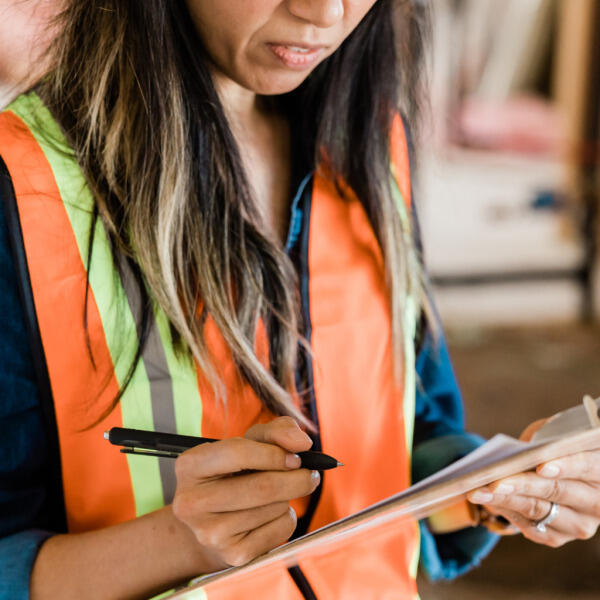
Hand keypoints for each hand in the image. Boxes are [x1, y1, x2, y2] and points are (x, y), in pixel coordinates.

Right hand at [172, 416, 317, 569]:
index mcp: (190, 465)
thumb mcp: (250, 442)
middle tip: (310, 474)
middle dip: (296, 478)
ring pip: (273, 508)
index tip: (297, 456)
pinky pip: (279, 530)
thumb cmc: (236, 472)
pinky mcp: (232, 555)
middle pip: (262, 486)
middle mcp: (192, 501)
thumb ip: (277, 431)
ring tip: (277, 494)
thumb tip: (302, 442)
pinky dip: (286, 519)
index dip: (275, 453)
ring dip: (288, 498)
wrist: (215, 522)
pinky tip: (270, 515)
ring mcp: (210, 533)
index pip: (238, 452)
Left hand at [468, 419, 599, 546]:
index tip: (542, 466)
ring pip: (539, 510)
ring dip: (504, 500)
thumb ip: (544, 438)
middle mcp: (597, 503)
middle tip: (493, 481)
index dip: (565, 466)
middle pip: (556, 491)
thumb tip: (516, 452)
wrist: (557, 472)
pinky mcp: (558, 537)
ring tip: (477, 491)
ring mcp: (579, 524)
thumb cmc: (553, 444)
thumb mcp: (554, 434)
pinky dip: (505, 510)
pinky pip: (529, 526)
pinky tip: (486, 500)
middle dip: (522, 484)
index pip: (586, 467)